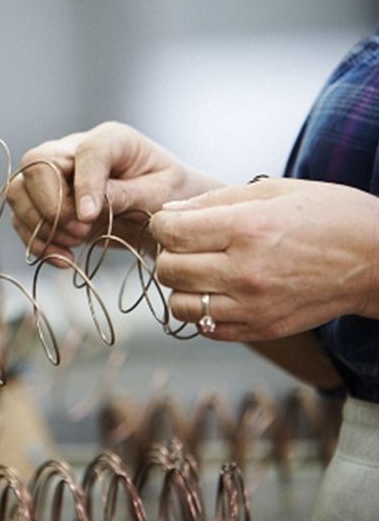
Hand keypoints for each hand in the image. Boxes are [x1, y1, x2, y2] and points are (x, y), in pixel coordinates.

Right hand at [7, 121, 222, 263]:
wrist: (164, 210)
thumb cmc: (170, 193)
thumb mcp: (162, 192)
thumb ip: (128, 194)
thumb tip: (89, 205)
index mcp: (111, 139)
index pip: (86, 151)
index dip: (84, 183)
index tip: (90, 217)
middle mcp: (74, 151)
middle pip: (35, 163)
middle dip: (51, 203)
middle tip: (81, 232)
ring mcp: (56, 177)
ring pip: (18, 191)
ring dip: (38, 224)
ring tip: (71, 247)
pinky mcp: (48, 205)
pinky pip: (23, 220)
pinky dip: (37, 243)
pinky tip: (63, 260)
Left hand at [150, 177, 378, 340]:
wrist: (376, 258)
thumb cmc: (327, 214)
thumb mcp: (272, 190)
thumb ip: (214, 201)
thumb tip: (169, 213)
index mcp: (246, 228)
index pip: (170, 231)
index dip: (162, 223)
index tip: (173, 221)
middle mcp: (246, 271)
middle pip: (169, 269)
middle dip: (169, 253)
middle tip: (188, 244)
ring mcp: (254, 306)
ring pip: (180, 305)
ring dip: (182, 286)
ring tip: (203, 270)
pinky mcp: (262, 329)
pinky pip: (207, 329)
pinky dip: (204, 311)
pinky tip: (220, 291)